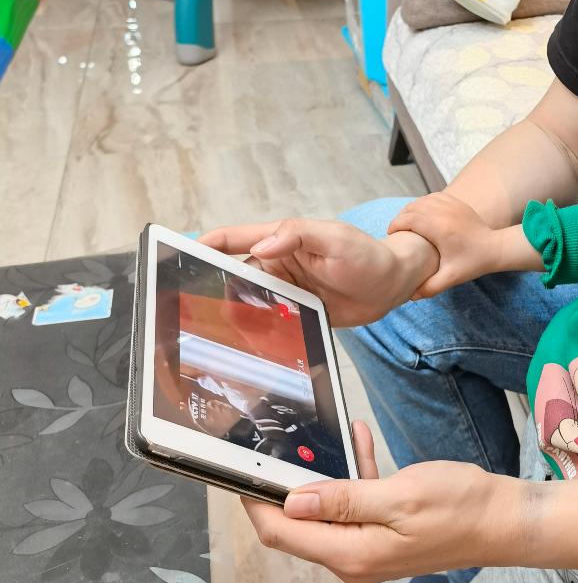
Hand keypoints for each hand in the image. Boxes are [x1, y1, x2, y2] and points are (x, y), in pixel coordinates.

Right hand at [199, 218, 437, 326]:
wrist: (395, 286)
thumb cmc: (368, 254)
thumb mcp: (336, 238)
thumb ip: (300, 236)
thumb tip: (265, 244)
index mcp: (281, 241)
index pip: (234, 239)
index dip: (205, 245)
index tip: (178, 256)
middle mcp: (278, 265)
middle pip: (234, 275)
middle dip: (214, 289)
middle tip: (193, 309)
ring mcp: (285, 290)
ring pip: (248, 303)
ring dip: (234, 315)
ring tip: (215, 334)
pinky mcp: (295, 313)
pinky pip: (268, 322)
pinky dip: (256, 332)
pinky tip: (246, 346)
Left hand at [242, 420, 525, 582]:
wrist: (503, 521)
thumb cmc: (458, 507)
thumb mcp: (398, 496)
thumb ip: (343, 500)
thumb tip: (293, 503)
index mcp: (352, 555)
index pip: (283, 535)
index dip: (256, 505)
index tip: (240, 473)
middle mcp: (354, 561)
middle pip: (298, 528)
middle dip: (281, 489)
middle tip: (272, 448)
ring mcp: (369, 552)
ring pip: (325, 514)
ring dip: (321, 478)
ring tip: (320, 438)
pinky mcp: (384, 538)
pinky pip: (355, 507)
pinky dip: (352, 477)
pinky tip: (359, 442)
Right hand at [388, 192, 505, 295]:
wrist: (494, 248)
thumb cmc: (472, 262)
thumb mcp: (451, 277)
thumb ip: (430, 287)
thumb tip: (411, 297)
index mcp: (439, 228)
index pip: (408, 219)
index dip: (395, 226)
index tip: (392, 236)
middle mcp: (443, 212)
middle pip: (412, 208)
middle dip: (401, 218)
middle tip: (397, 231)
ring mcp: (451, 204)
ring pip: (422, 200)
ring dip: (411, 210)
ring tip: (408, 224)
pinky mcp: (457, 203)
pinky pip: (433, 197)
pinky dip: (424, 203)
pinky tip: (423, 215)